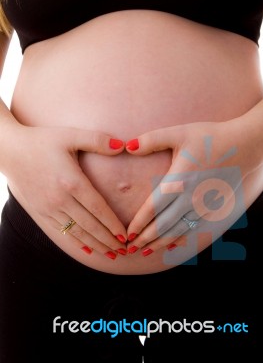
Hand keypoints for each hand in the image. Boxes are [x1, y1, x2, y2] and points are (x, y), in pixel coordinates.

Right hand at [4, 125, 127, 258]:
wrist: (10, 151)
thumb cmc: (42, 140)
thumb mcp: (70, 135)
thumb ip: (97, 140)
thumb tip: (123, 146)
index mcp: (71, 181)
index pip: (98, 208)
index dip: (113, 224)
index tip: (126, 235)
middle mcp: (60, 199)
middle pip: (89, 225)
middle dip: (108, 240)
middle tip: (124, 250)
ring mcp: (49, 208)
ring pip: (76, 232)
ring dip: (95, 245)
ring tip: (111, 254)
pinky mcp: (40, 212)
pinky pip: (61, 231)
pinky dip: (76, 242)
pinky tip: (87, 249)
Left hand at [125, 120, 256, 258]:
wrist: (243, 145)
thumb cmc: (209, 137)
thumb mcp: (179, 133)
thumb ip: (152, 140)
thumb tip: (128, 146)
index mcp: (179, 180)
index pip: (153, 208)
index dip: (139, 223)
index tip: (127, 234)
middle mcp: (191, 197)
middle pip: (163, 225)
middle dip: (145, 239)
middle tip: (130, 249)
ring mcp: (203, 205)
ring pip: (178, 230)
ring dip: (161, 243)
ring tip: (146, 251)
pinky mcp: (212, 207)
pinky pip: (194, 228)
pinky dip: (180, 238)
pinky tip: (171, 245)